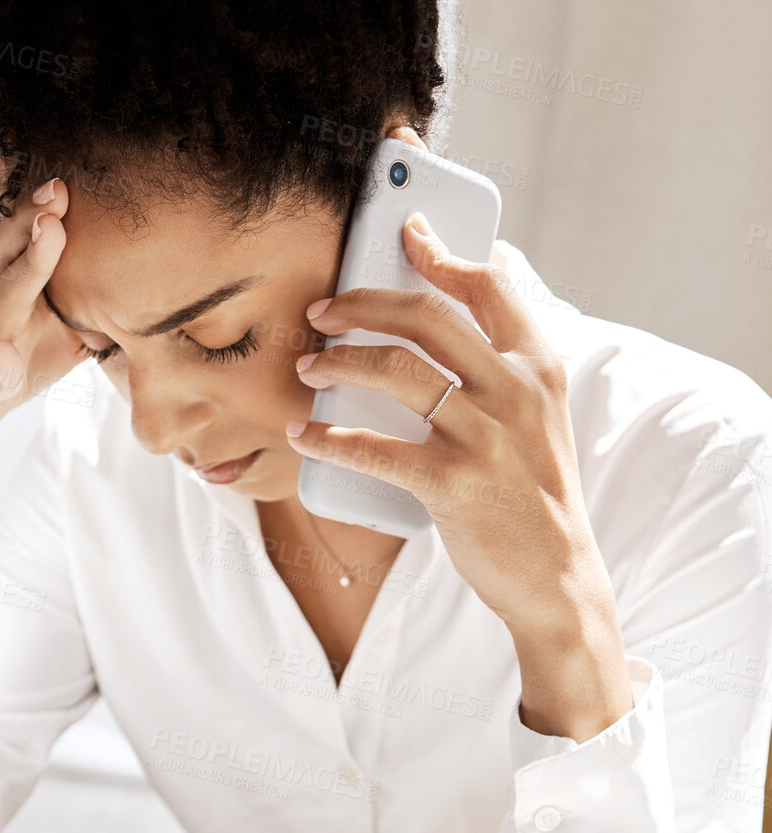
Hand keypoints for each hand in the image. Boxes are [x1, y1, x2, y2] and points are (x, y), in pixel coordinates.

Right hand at [0, 160, 87, 529]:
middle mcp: (4, 299)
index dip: (38, 192)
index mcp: (23, 282)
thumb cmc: (14, 364)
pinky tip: (3, 360)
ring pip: (7, 292)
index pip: (29, 229)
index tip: (58, 147)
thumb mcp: (58, 327)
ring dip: (30, 261)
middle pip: (12, 244)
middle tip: (63, 179)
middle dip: (37, 209)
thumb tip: (145, 277)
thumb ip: (91, 302)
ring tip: (50, 229)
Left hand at [286, 215, 633, 737]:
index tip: (405, 233)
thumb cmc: (532, 494)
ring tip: (307, 366)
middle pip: (428, 316)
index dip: (441, 253)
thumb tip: (456, 320)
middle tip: (323, 310)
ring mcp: (484, 438)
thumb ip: (504, 369)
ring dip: (339, 362)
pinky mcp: (452, 485)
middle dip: (364, 303)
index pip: (489, 286)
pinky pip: (375, 449)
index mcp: (538, 366)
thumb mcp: (538, 419)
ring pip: (397, 372)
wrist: (556, 575)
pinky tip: (301, 434)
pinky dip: (328, 438)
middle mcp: (515, 391)